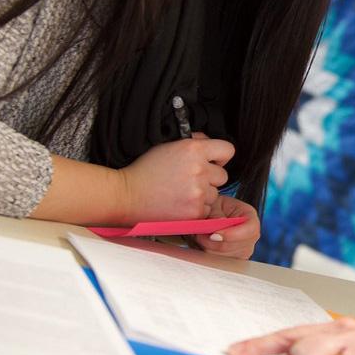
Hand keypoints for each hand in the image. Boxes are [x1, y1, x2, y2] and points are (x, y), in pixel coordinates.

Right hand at [118, 136, 233, 221]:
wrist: (126, 195)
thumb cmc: (145, 171)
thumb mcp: (168, 146)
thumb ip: (193, 142)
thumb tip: (210, 143)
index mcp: (194, 149)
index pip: (228, 150)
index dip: (220, 157)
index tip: (212, 162)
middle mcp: (199, 169)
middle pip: (223, 175)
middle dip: (210, 178)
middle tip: (190, 180)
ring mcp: (198, 192)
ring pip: (215, 194)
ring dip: (203, 194)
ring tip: (181, 193)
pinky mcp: (195, 211)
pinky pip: (207, 209)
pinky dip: (196, 209)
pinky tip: (180, 203)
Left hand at [195, 194, 259, 258]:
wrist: (209, 215)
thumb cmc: (214, 207)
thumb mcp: (213, 204)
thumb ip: (216, 214)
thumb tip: (217, 226)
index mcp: (250, 217)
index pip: (251, 229)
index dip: (233, 234)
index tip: (213, 234)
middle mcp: (250, 236)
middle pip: (238, 247)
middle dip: (215, 243)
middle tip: (200, 235)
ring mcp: (243, 250)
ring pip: (226, 257)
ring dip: (209, 249)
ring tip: (201, 237)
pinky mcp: (233, 260)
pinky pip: (221, 263)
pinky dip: (209, 255)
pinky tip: (204, 245)